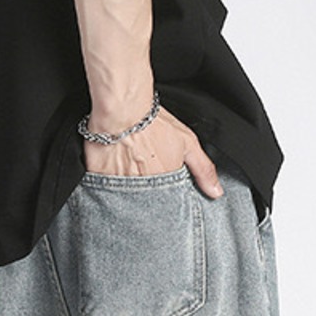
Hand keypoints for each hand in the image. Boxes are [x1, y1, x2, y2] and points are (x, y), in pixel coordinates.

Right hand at [83, 104, 223, 198]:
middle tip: (141, 178)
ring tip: (126, 174)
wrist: (122, 108)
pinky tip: (109, 175)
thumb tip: (216, 193)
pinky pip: (101, 194)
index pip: (165, 207)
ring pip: (123, 202)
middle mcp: (141, 191)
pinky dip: (105, 190)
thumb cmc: (153, 122)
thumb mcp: (187, 143)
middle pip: (143, 207)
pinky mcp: (98, 182)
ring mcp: (119, 188)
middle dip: (144, 200)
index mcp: (162, 186)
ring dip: (125, 195)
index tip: (158, 190)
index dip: (162, 201)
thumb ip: (203, 170)